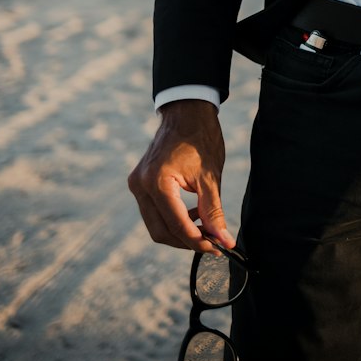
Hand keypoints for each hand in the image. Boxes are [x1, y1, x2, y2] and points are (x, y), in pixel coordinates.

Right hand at [127, 99, 236, 252]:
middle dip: (186, 241)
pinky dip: (171, 219)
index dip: (197, 241)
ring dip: (179, 232)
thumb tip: (223, 240)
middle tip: (213, 243)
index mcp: (158, 181)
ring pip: (155, 224)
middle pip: (160, 230)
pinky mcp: (139, 182)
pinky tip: (193, 215)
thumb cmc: (201, 138)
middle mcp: (141, 185)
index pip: (176, 224)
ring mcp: (137, 183)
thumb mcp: (210, 177)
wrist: (186, 112)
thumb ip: (214, 211)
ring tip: (206, 229)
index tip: (217, 248)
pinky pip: (153, 211)